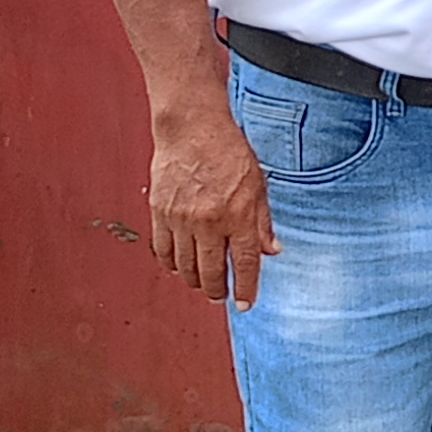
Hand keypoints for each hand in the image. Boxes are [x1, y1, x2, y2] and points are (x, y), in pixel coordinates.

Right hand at [148, 94, 271, 307]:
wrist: (192, 127)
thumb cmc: (228, 151)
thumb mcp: (258, 185)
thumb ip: (263, 222)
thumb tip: (272, 251)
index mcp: (238, 214)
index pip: (244, 264)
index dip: (245, 289)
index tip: (245, 304)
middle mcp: (209, 221)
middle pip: (210, 273)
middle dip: (217, 290)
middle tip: (220, 294)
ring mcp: (181, 218)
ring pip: (184, 267)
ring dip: (194, 280)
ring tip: (201, 281)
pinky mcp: (160, 212)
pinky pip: (162, 250)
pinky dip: (170, 263)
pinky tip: (178, 265)